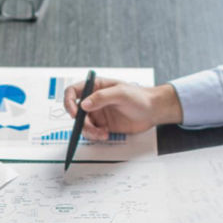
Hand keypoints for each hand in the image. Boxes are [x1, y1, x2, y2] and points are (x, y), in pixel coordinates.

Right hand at [63, 80, 182, 140]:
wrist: (153, 111)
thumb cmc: (140, 97)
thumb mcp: (121, 93)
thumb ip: (101, 97)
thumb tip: (83, 104)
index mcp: (96, 87)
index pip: (73, 91)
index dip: (69, 102)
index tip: (75, 112)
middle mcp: (94, 100)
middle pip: (76, 111)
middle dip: (80, 122)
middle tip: (90, 127)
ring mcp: (98, 113)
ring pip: (83, 125)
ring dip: (89, 131)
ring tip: (102, 133)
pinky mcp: (104, 125)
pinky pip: (92, 133)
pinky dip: (96, 136)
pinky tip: (106, 134)